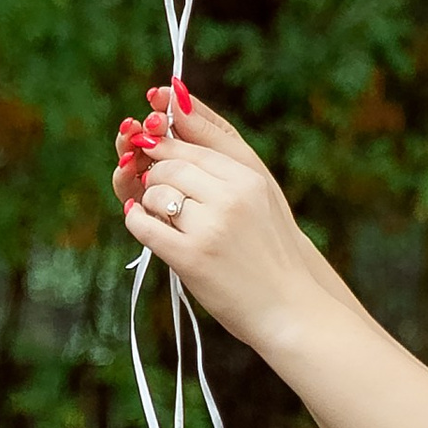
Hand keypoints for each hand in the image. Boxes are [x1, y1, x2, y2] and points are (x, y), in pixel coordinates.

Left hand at [112, 86, 333, 355]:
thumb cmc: (272, 250)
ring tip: (158, 211)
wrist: (290, 306)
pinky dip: (137, 222)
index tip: (147, 142)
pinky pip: (146, 227)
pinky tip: (141, 222)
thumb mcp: (261, 197)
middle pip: (171, 165)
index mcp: (249, 176)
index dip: (166, 141)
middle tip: (152, 183)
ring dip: (148, 199)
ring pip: (155, 192)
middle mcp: (231, 195)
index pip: (195, 145)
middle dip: (154, 171)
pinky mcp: (192, 257)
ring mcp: (211, 226)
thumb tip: (182, 121)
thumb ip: (227, 165)